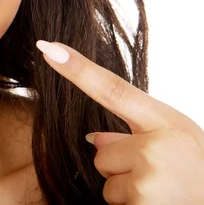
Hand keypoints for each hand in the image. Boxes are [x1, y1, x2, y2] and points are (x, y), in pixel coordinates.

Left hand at [36, 40, 203, 204]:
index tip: (48, 48)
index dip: (77, 69)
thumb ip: (136, 134)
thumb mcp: (176, 142)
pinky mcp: (141, 204)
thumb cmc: (199, 175)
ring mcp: (149, 178)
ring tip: (162, 193)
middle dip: (122, 167)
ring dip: (127, 190)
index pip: (112, 89)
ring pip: (105, 180)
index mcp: (166, 122)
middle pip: (100, 151)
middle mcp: (157, 147)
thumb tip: (94, 140)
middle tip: (162, 178)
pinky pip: (111, 201)